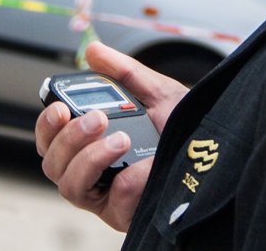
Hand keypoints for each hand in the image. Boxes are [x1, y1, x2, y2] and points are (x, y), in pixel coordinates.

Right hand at [35, 42, 188, 231]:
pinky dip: (127, 181)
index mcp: (89, 143)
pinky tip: (146, 166)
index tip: (60, 108)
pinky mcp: (125, 216)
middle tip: (98, 119)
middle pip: (53, 163)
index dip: (46, 125)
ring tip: (121, 140)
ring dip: (90, 159)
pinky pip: (113, 203)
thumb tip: (93, 50)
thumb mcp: (157, 93)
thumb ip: (125, 73)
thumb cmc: (182, 127)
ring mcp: (105, 198)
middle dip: (70, 139)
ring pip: (71, 187)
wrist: (219, 152)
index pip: (50, 139)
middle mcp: (91, 172)